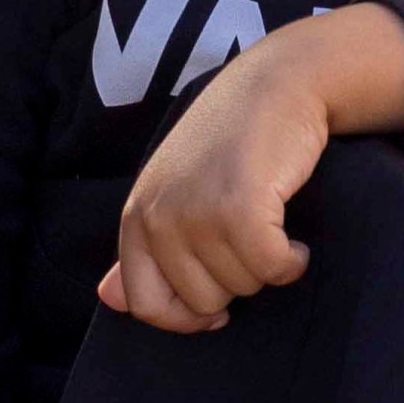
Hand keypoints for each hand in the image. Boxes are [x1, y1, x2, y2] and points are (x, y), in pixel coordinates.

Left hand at [101, 2, 403, 333]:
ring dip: (268, 265)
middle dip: (237, 282)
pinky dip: (292, 262)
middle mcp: (159, 216)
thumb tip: (108, 299)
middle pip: (203, 301)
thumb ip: (145, 246)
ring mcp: (198, 212)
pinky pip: (273, 269)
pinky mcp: (242, 208)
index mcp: (137, 216)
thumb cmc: (228, 140)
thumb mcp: (173, 190)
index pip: (144, 303)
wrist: (275, 84)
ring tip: (272, 224)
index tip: (218, 310)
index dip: (185, 318)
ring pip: (242, 287)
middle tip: (250, 237)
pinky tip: (295, 239)